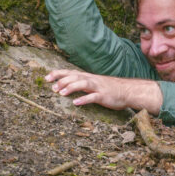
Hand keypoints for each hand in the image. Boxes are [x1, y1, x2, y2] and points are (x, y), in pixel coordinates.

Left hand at [47, 68, 162, 114]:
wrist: (128, 90)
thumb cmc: (110, 88)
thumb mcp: (95, 84)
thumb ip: (83, 84)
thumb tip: (68, 86)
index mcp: (88, 77)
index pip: (71, 72)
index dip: (58, 74)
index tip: (46, 77)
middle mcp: (91, 80)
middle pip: (75, 76)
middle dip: (62, 80)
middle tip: (51, 87)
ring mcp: (98, 87)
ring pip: (82, 84)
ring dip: (70, 87)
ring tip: (60, 93)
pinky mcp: (103, 96)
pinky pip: (92, 97)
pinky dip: (83, 99)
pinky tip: (75, 103)